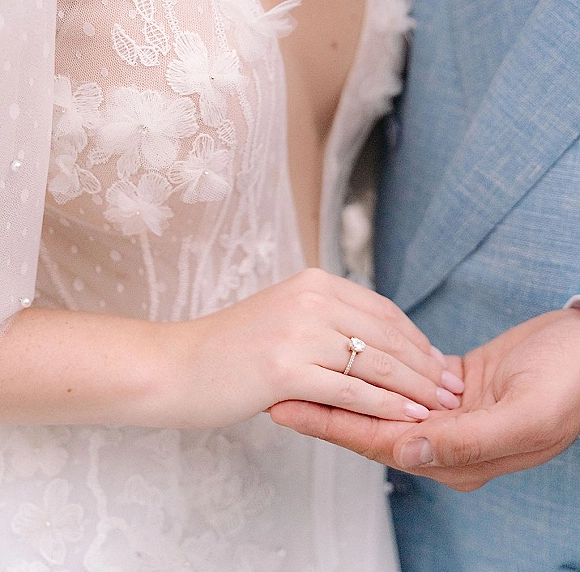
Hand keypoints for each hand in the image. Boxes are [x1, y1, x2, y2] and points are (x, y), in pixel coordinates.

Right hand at [162, 268, 462, 429]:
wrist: (177, 366)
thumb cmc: (231, 348)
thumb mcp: (285, 315)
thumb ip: (327, 319)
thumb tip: (378, 342)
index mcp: (314, 282)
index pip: (382, 310)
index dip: (416, 339)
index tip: (438, 363)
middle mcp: (310, 299)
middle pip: (385, 335)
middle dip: (424, 366)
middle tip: (452, 389)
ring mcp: (298, 332)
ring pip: (375, 363)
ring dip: (414, 389)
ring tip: (440, 408)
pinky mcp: (286, 369)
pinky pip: (351, 391)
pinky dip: (385, 407)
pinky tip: (408, 419)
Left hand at [270, 309, 579, 490]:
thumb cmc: (568, 383)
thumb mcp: (524, 414)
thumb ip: (465, 440)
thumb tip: (404, 450)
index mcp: (461, 456)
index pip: (378, 441)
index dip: (329, 424)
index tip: (285, 406)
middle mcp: (449, 440)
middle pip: (369, 423)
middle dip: (322, 405)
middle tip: (274, 387)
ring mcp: (449, 413)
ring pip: (380, 400)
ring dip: (341, 384)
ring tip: (299, 370)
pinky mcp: (452, 384)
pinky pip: (399, 379)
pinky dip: (371, 367)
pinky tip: (346, 356)